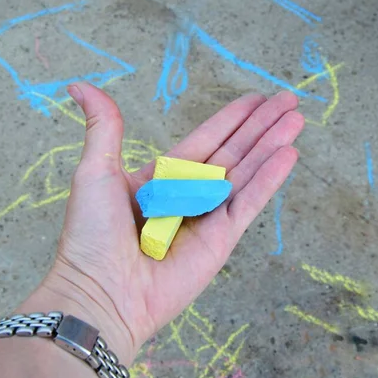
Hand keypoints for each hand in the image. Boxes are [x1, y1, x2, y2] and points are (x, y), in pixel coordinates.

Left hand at [30, 82, 303, 364]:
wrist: (101, 291)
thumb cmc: (92, 232)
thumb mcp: (95, 170)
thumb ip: (103, 127)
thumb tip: (80, 86)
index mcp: (162, 178)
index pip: (204, 141)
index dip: (231, 119)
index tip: (256, 99)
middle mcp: (188, 195)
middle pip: (233, 153)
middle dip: (261, 126)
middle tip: (289, 100)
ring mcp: (207, 218)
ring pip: (246, 173)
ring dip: (272, 145)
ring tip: (297, 118)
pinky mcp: (221, 240)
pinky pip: (249, 203)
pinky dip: (269, 179)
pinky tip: (288, 154)